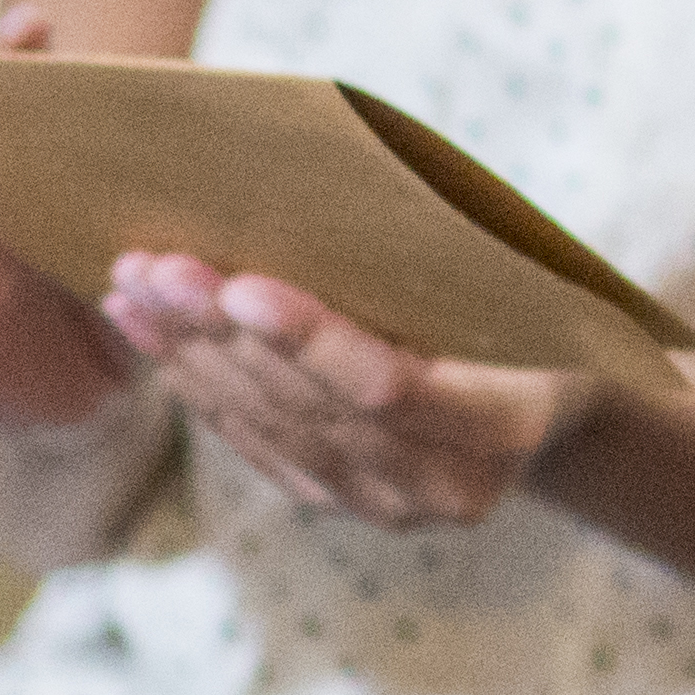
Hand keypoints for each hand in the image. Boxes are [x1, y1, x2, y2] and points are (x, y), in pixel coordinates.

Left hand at [96, 251, 590, 530]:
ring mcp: (391, 503)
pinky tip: (151, 338)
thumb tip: (338, 191)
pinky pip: (258, 449)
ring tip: (132, 288)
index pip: (388, 388)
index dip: (311, 341)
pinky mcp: (344, 502)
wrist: (562, 395)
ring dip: (191, 357)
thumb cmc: (544, 305)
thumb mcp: (528, 278)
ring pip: (272, 428)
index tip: (241, 286)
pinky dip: (199, 390)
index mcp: (504, 425)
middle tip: (155, 265)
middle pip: (312, 407)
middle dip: (222, 334)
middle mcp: (445, 485)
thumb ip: (443, 263)